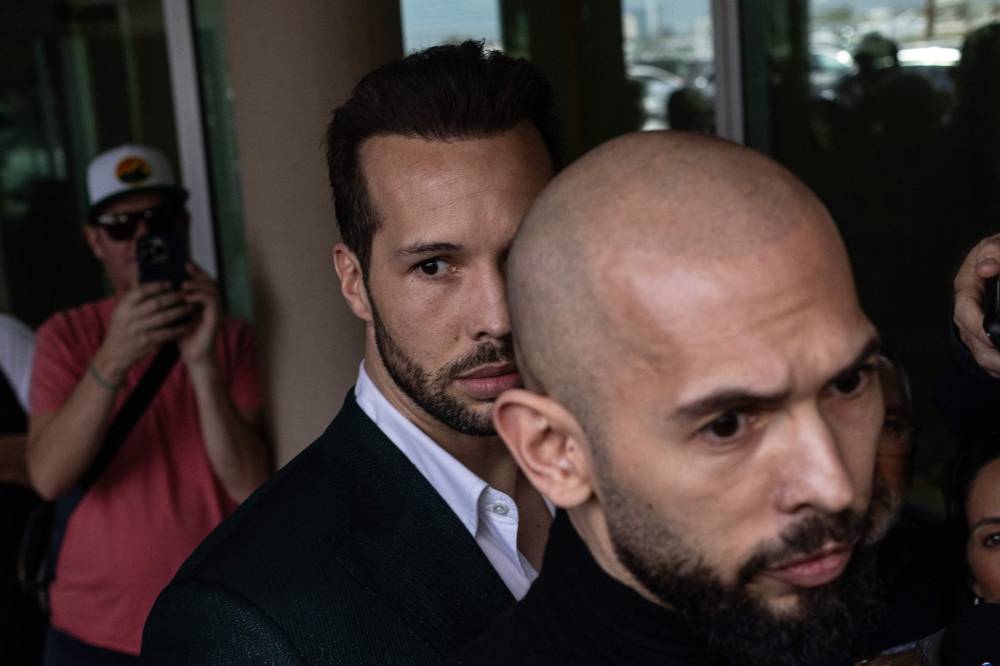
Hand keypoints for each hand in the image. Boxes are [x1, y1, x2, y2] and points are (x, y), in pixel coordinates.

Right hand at [94, 282, 191, 381]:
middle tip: (185, 294)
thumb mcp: (122, 311)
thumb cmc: (121, 328)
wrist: (114, 354)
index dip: (157, 286)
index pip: (140, 291)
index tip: (170, 283)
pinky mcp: (147, 343)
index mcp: (123, 307)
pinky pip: (167, 333)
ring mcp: (138, 331)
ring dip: (179, 312)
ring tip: (190, 307)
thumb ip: (133, 296)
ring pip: (164, 318)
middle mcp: (130, 318)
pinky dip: (179, 329)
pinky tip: (188, 325)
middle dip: (173, 298)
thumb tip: (142, 274)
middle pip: (156, 304)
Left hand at [178, 263, 220, 370]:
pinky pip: (211, 301)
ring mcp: (216, 310)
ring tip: (183, 284)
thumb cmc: (183, 336)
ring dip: (198, 284)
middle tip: (186, 267)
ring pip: (213, 288)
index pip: (203, 280)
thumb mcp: (174, 315)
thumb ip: (171, 301)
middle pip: (210, 281)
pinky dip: (199, 296)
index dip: (195, 270)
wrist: (193, 356)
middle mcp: (212, 304)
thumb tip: (156, 286)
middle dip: (198, 272)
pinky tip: (187, 297)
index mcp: (203, 302)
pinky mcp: (216, 318)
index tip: (184, 262)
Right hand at [954, 234, 999, 377]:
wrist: (994, 261)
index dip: (978, 328)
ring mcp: (973, 324)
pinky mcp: (982, 335)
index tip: (994, 337)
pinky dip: (996, 367)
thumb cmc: (996, 255)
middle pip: (972, 340)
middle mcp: (966, 310)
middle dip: (992, 356)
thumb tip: (986, 269)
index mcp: (966, 288)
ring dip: (994, 365)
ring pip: (979, 353)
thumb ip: (994, 253)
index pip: (965, 312)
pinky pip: (986, 355)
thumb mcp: (995, 246)